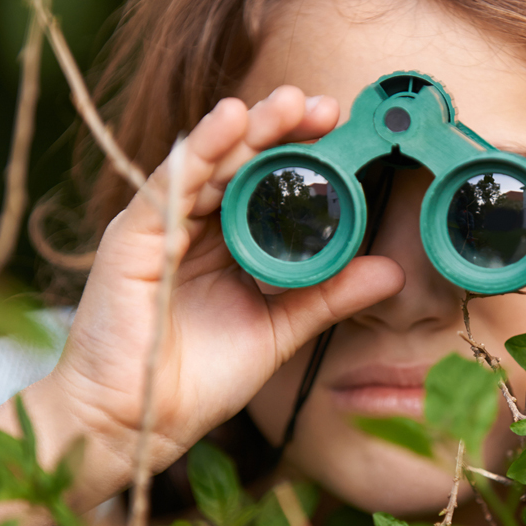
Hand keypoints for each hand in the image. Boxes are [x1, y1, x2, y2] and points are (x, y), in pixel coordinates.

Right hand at [50, 87, 404, 486]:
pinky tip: (230, 121)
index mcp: (228, 246)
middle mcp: (195, 227)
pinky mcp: (134, 237)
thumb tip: (392, 272)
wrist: (141, 422)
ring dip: (247, 130)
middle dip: (281, 132)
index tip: (344, 135)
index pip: (265, 187)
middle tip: (324, 108)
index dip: (303, 158)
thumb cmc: (200, 379)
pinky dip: (199, 151)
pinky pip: (167, 185)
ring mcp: (163, 227)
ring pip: (206, 163)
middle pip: (239, 165)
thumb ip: (328, 296)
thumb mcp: (279, 330)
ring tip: (290, 103)